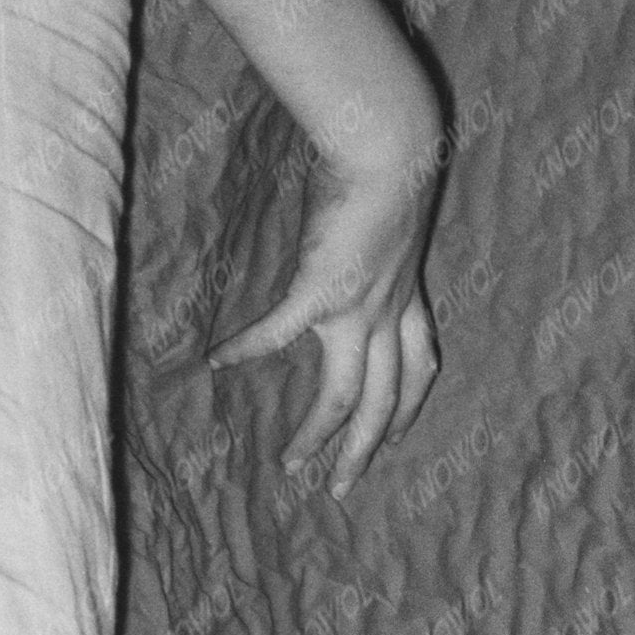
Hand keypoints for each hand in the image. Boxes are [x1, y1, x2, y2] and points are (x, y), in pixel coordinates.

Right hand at [212, 65, 443, 490]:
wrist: (393, 146)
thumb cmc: (391, 162)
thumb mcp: (395, 208)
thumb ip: (379, 227)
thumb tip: (361, 213)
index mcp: (408, 294)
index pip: (419, 368)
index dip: (409, 408)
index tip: (400, 437)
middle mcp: (388, 313)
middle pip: (385, 402)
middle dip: (365, 451)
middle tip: (342, 488)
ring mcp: (357, 309)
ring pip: (346, 397)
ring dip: (318, 437)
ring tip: (292, 465)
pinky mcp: (320, 291)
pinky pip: (277, 335)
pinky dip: (244, 349)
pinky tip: (215, 363)